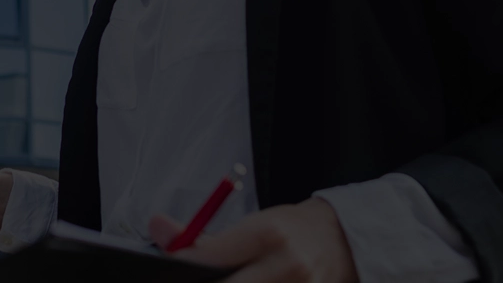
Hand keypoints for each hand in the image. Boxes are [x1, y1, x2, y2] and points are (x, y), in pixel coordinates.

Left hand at [149, 198, 358, 282]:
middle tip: (181, 282)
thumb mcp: (253, 224)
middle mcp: (288, 266)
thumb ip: (205, 237)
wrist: (345, 242)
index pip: (211, 257)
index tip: (166, 272)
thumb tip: (157, 228)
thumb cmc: (291, 232)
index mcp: (268, 235)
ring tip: (215, 280)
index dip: (182, 267)